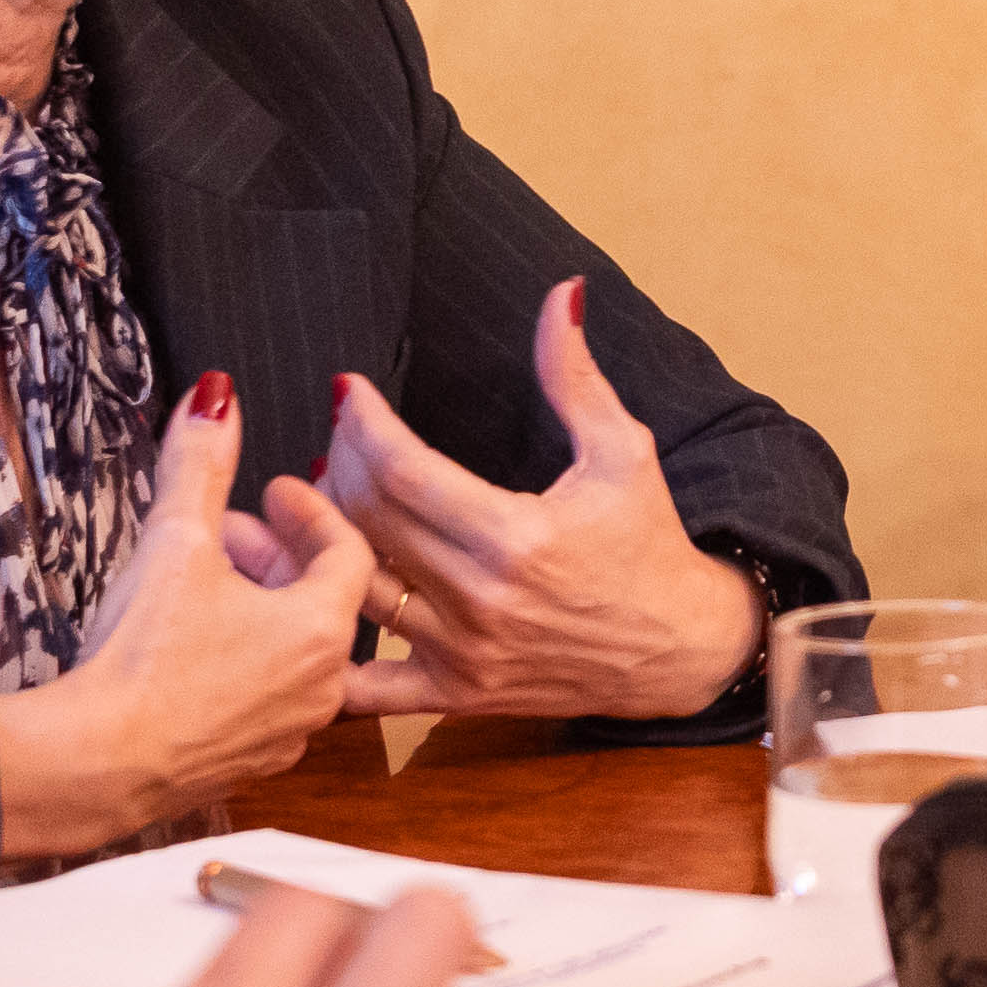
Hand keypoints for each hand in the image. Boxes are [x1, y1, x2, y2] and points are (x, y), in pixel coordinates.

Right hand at [0, 371, 375, 858]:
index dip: (310, 511)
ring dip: (258, 605)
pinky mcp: (251, 761)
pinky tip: (192, 643)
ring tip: (202, 580)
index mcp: (320, 628)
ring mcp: (289, 731)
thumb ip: (201, 464)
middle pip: (321, 599)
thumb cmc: (141, 661)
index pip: (347, 551)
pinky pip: (266, 694)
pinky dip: (243, 656)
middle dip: (274, 554)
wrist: (95, 763)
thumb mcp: (174, 541)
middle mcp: (321, 685)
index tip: (274, 490)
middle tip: (224, 530)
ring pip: (293, 648)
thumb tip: (216, 399)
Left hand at [322, 282, 764, 723]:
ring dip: (317, 541)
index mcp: (517, 535)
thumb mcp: (622, 450)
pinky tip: (312, 604)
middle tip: (334, 436)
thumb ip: (574, 376)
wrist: (678, 648)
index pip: (404, 470)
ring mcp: (464, 652)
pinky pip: (367, 687)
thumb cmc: (649, 543)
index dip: (363, 424)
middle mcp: (482, 599)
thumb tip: (562, 294)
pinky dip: (328, 651)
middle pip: (369, 521)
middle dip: (337, 465)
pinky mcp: (456, 693)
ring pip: (354, 590)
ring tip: (309, 497)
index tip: (349, 392)